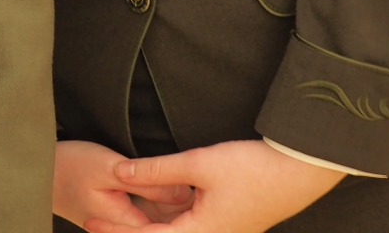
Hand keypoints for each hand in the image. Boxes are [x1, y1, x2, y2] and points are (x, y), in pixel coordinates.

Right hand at [54, 140, 195, 228]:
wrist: (37, 168)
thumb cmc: (70, 165)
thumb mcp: (111, 168)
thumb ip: (147, 183)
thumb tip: (182, 194)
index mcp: (122, 221)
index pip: (165, 227)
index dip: (187, 211)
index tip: (202, 192)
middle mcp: (119, 226)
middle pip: (158, 223)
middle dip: (178, 209)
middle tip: (197, 187)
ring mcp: (114, 220)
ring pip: (150, 217)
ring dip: (167, 204)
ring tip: (186, 185)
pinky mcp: (110, 212)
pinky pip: (139, 211)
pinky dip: (153, 200)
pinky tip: (163, 187)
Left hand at [90, 139, 344, 232]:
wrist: (299, 171)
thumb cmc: (253, 168)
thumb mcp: (200, 164)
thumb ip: (157, 169)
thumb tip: (121, 171)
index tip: (89, 225)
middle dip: (129, 231)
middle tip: (94, 223)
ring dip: (148, 226)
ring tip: (118, 215)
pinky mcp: (228, 223)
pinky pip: (189, 226)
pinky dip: (167, 220)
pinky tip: (153, 208)